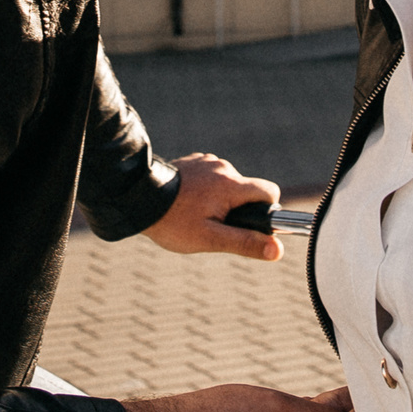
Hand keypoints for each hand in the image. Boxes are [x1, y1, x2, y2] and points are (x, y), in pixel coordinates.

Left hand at [141, 153, 281, 261]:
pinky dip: (205, 190)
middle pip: (246, 190)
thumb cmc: (173, 222)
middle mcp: (222, 167)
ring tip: (195, 215)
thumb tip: (276, 250)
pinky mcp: (193, 161)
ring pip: (227, 185)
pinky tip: (187, 202)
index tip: (251, 225)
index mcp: (231, 184)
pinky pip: (211, 177)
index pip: (269, 191)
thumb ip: (244, 243)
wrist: (136, 197)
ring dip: (220, 200)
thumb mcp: (210, 239)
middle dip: (237, 209)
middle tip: (213, 226)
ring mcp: (206, 161)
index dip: (266, 210)